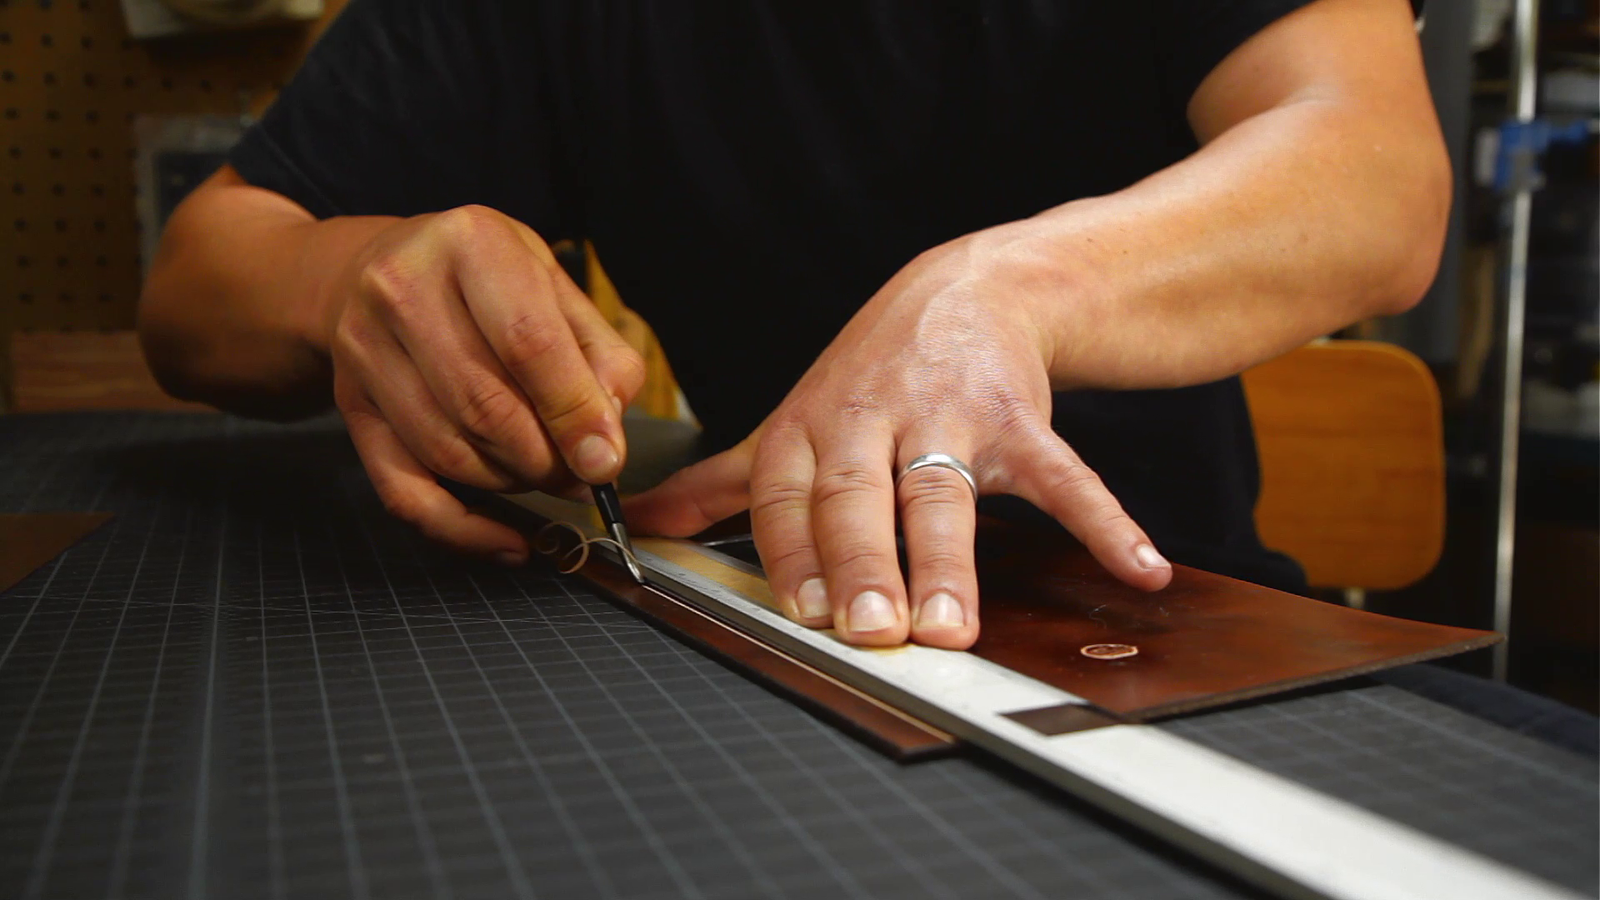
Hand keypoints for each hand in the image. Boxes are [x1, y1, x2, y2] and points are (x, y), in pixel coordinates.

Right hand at [328, 205, 644, 562]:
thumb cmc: (486, 282)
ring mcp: (363, 349)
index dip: (573, 413)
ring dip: (513, 483)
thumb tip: (604, 443)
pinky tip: (510, 541)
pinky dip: (464, 531)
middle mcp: (402, 288)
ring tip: (546, 474)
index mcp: (471, 243)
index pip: (528, 343)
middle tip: (580, 474)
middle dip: (546, 458)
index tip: (605, 462)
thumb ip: (599, 357)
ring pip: (451, 453)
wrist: (374, 269)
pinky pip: (405, 492)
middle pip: (486, 406)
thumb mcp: (554, 286)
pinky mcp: (348, 404)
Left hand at [627, 229, 1170, 648]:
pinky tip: (1137, 566)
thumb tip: (643, 522)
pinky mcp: (1021, 419)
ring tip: (955, 626)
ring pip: (946, 491)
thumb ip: (725, 480)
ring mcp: (950, 416)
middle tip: (872, 630)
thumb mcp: (793, 418)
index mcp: (810, 427)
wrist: (969, 288)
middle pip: (860, 494)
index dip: (795, 553)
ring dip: (950, 558)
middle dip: (864, 561)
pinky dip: (1103, 519)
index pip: (790, 497)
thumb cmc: (870, 372)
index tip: (807, 613)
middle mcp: (872, 417)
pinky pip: (1063, 473)